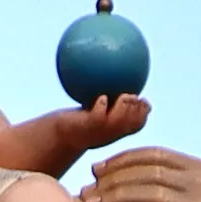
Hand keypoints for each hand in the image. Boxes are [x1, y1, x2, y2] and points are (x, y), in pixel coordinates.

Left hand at [29, 90, 150, 162]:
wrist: (54, 134)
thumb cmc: (71, 119)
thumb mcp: (87, 106)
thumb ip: (99, 91)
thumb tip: (102, 67)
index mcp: (114, 130)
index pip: (135, 125)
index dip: (143, 115)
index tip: (146, 102)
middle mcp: (108, 134)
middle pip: (131, 125)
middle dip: (137, 112)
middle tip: (136, 97)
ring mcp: (97, 133)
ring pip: (117, 123)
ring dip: (123, 111)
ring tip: (123, 98)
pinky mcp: (84, 130)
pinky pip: (96, 119)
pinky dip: (100, 109)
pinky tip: (101, 99)